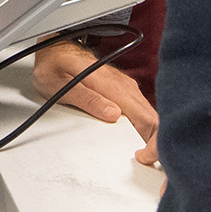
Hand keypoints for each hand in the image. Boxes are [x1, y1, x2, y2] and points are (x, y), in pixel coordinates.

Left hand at [33, 40, 159, 166]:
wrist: (55, 48)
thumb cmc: (55, 65)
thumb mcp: (61, 85)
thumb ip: (88, 99)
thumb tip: (112, 114)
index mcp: (113, 87)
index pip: (146, 118)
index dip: (152, 141)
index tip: (142, 157)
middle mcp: (124, 87)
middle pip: (152, 120)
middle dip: (154, 144)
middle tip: (143, 163)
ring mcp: (126, 88)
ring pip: (148, 116)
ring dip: (149, 137)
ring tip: (139, 156)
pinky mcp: (123, 91)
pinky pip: (140, 112)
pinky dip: (142, 128)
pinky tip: (134, 140)